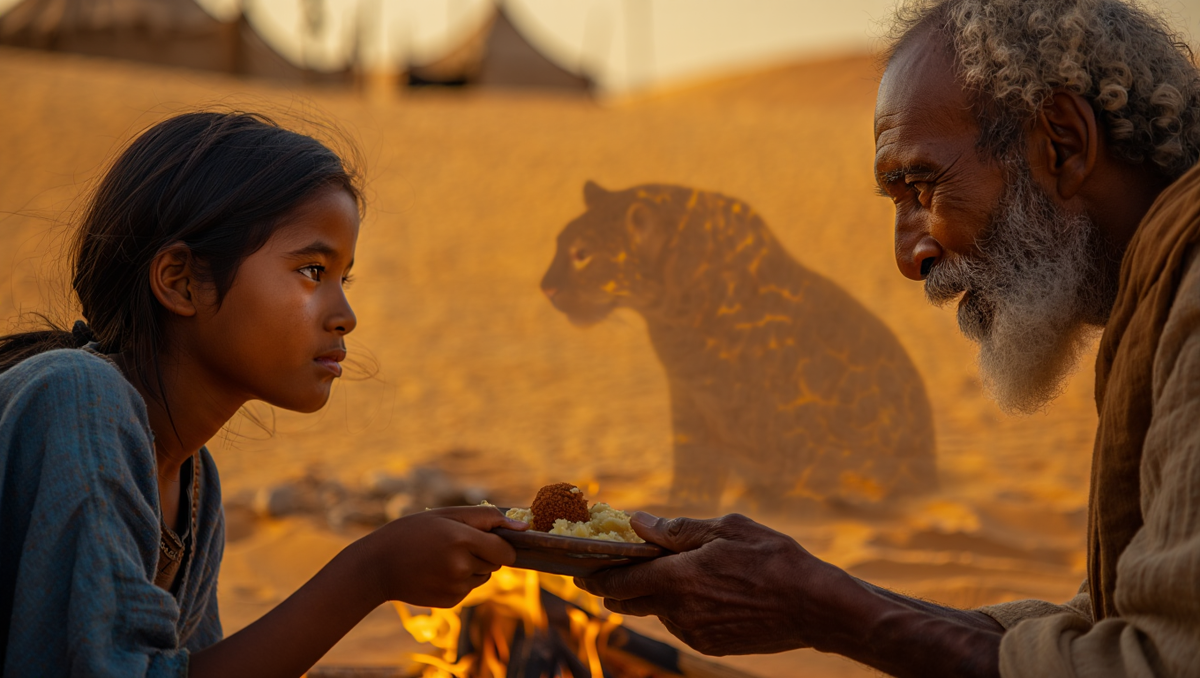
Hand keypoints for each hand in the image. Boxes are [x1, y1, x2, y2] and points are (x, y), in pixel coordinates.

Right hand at [362, 506, 526, 607]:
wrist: (377, 566)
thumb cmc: (412, 532)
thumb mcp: (447, 515)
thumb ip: (487, 517)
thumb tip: (524, 528)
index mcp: (461, 539)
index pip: (505, 550)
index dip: (501, 544)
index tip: (489, 538)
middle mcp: (460, 566)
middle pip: (496, 563)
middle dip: (484, 553)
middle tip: (455, 544)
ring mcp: (455, 587)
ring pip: (484, 577)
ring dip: (473, 567)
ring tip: (443, 558)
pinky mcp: (450, 601)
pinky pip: (469, 589)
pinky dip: (460, 581)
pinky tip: (437, 572)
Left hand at [576, 512, 851, 655]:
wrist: (815, 607)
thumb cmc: (773, 559)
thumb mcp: (725, 529)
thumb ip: (675, 530)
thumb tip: (636, 522)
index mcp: (678, 579)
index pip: (621, 581)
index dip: (597, 575)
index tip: (581, 569)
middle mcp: (679, 611)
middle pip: (630, 602)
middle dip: (614, 588)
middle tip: (605, 573)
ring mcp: (694, 633)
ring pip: (658, 611)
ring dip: (654, 594)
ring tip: (666, 572)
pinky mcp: (710, 644)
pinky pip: (682, 623)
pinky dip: (679, 606)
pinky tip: (700, 590)